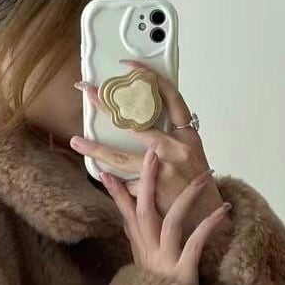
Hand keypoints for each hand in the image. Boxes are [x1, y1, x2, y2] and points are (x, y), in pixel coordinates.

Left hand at [70, 57, 226, 235]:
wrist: (208, 219)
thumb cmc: (197, 186)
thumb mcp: (193, 154)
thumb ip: (172, 136)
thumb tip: (143, 119)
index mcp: (188, 135)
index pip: (169, 96)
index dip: (148, 77)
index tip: (128, 66)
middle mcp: (176, 149)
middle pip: (136, 122)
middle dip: (109, 106)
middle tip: (88, 92)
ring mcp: (163, 171)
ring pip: (122, 158)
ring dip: (96, 150)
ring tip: (76, 142)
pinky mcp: (152, 194)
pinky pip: (125, 184)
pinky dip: (113, 183)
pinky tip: (101, 177)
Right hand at [90, 149, 229, 284]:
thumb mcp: (144, 270)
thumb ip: (140, 245)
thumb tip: (131, 222)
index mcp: (140, 250)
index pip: (125, 215)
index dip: (117, 192)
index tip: (107, 170)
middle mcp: (149, 253)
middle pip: (143, 210)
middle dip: (147, 180)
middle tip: (153, 153)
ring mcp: (165, 262)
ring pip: (170, 220)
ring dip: (187, 196)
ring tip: (203, 176)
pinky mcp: (183, 273)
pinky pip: (196, 242)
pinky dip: (209, 225)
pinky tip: (223, 211)